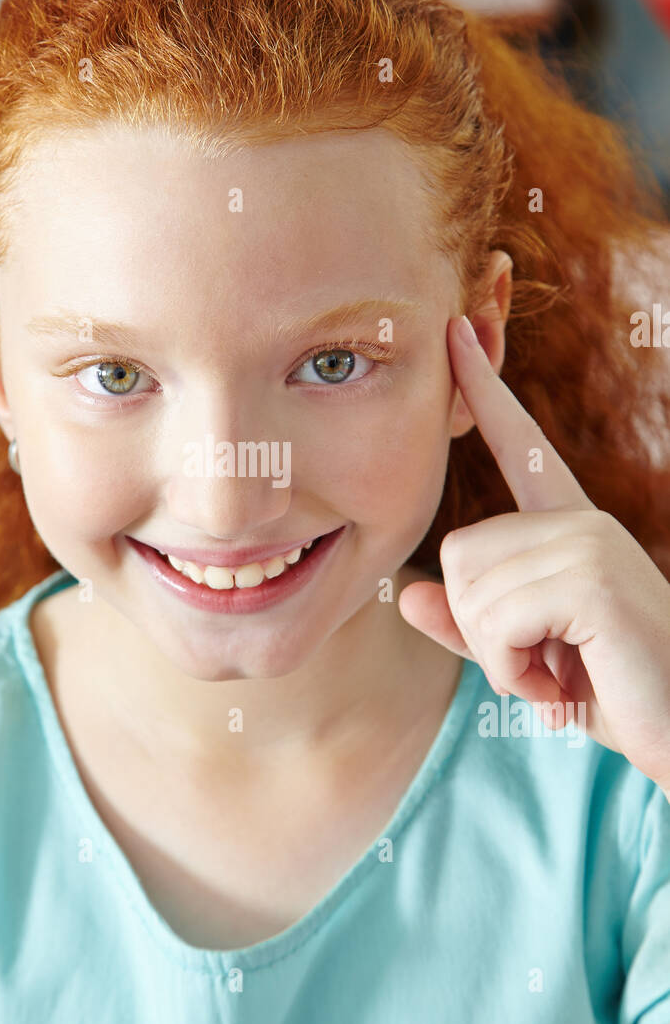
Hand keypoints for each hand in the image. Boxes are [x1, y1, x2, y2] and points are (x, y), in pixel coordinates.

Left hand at [398, 315, 669, 790]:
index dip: (482, 391)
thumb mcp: (529, 657)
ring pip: (472, 590)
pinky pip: (497, 620)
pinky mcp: (593, 578)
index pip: (518, 445)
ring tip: (559, 672)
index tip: (455, 332)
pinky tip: (562, 683)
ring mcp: (589, 542)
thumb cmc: (618, 691)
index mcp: (570, 527)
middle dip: (482, 629)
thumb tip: (405, 596)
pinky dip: (514, 670)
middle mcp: (580, 521)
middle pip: (459, 554)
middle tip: (543, 662)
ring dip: (500, 656)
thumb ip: (469, 625)